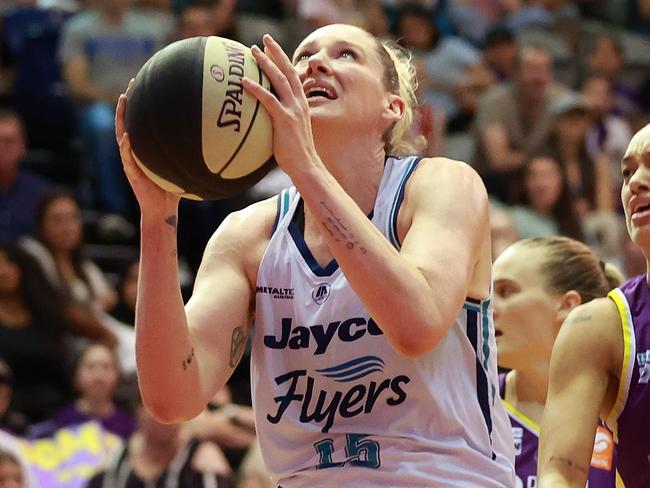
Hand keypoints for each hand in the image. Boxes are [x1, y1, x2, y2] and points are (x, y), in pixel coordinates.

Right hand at [114, 82, 179, 216]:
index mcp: (145, 149)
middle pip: (128, 122)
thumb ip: (189, 153)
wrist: (162, 209)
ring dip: (121, 118)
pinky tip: (127, 137)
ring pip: (121, 134)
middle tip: (131, 84)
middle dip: (128, 102)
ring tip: (123, 101)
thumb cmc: (173, 189)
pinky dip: (125, 147)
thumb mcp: (182, 167)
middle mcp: (135, 151)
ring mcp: (131, 160)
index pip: (141, 122)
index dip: (141, 104)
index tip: (145, 84)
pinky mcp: (131, 173)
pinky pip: (127, 158)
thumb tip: (212, 139)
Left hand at [242, 34, 321, 177]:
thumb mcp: (290, 132)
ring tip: (252, 52)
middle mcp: (299, 103)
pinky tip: (244, 81)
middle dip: (276, 52)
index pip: (294, 76)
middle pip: (288, 71)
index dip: (284, 60)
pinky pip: (268, 99)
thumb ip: (280, 120)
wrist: (306, 166)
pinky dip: (256, 88)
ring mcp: (293, 110)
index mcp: (302, 104)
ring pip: (279, 80)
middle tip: (264, 39)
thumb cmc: (295, 154)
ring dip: (266, 63)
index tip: (273, 48)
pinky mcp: (285, 119)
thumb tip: (264, 119)